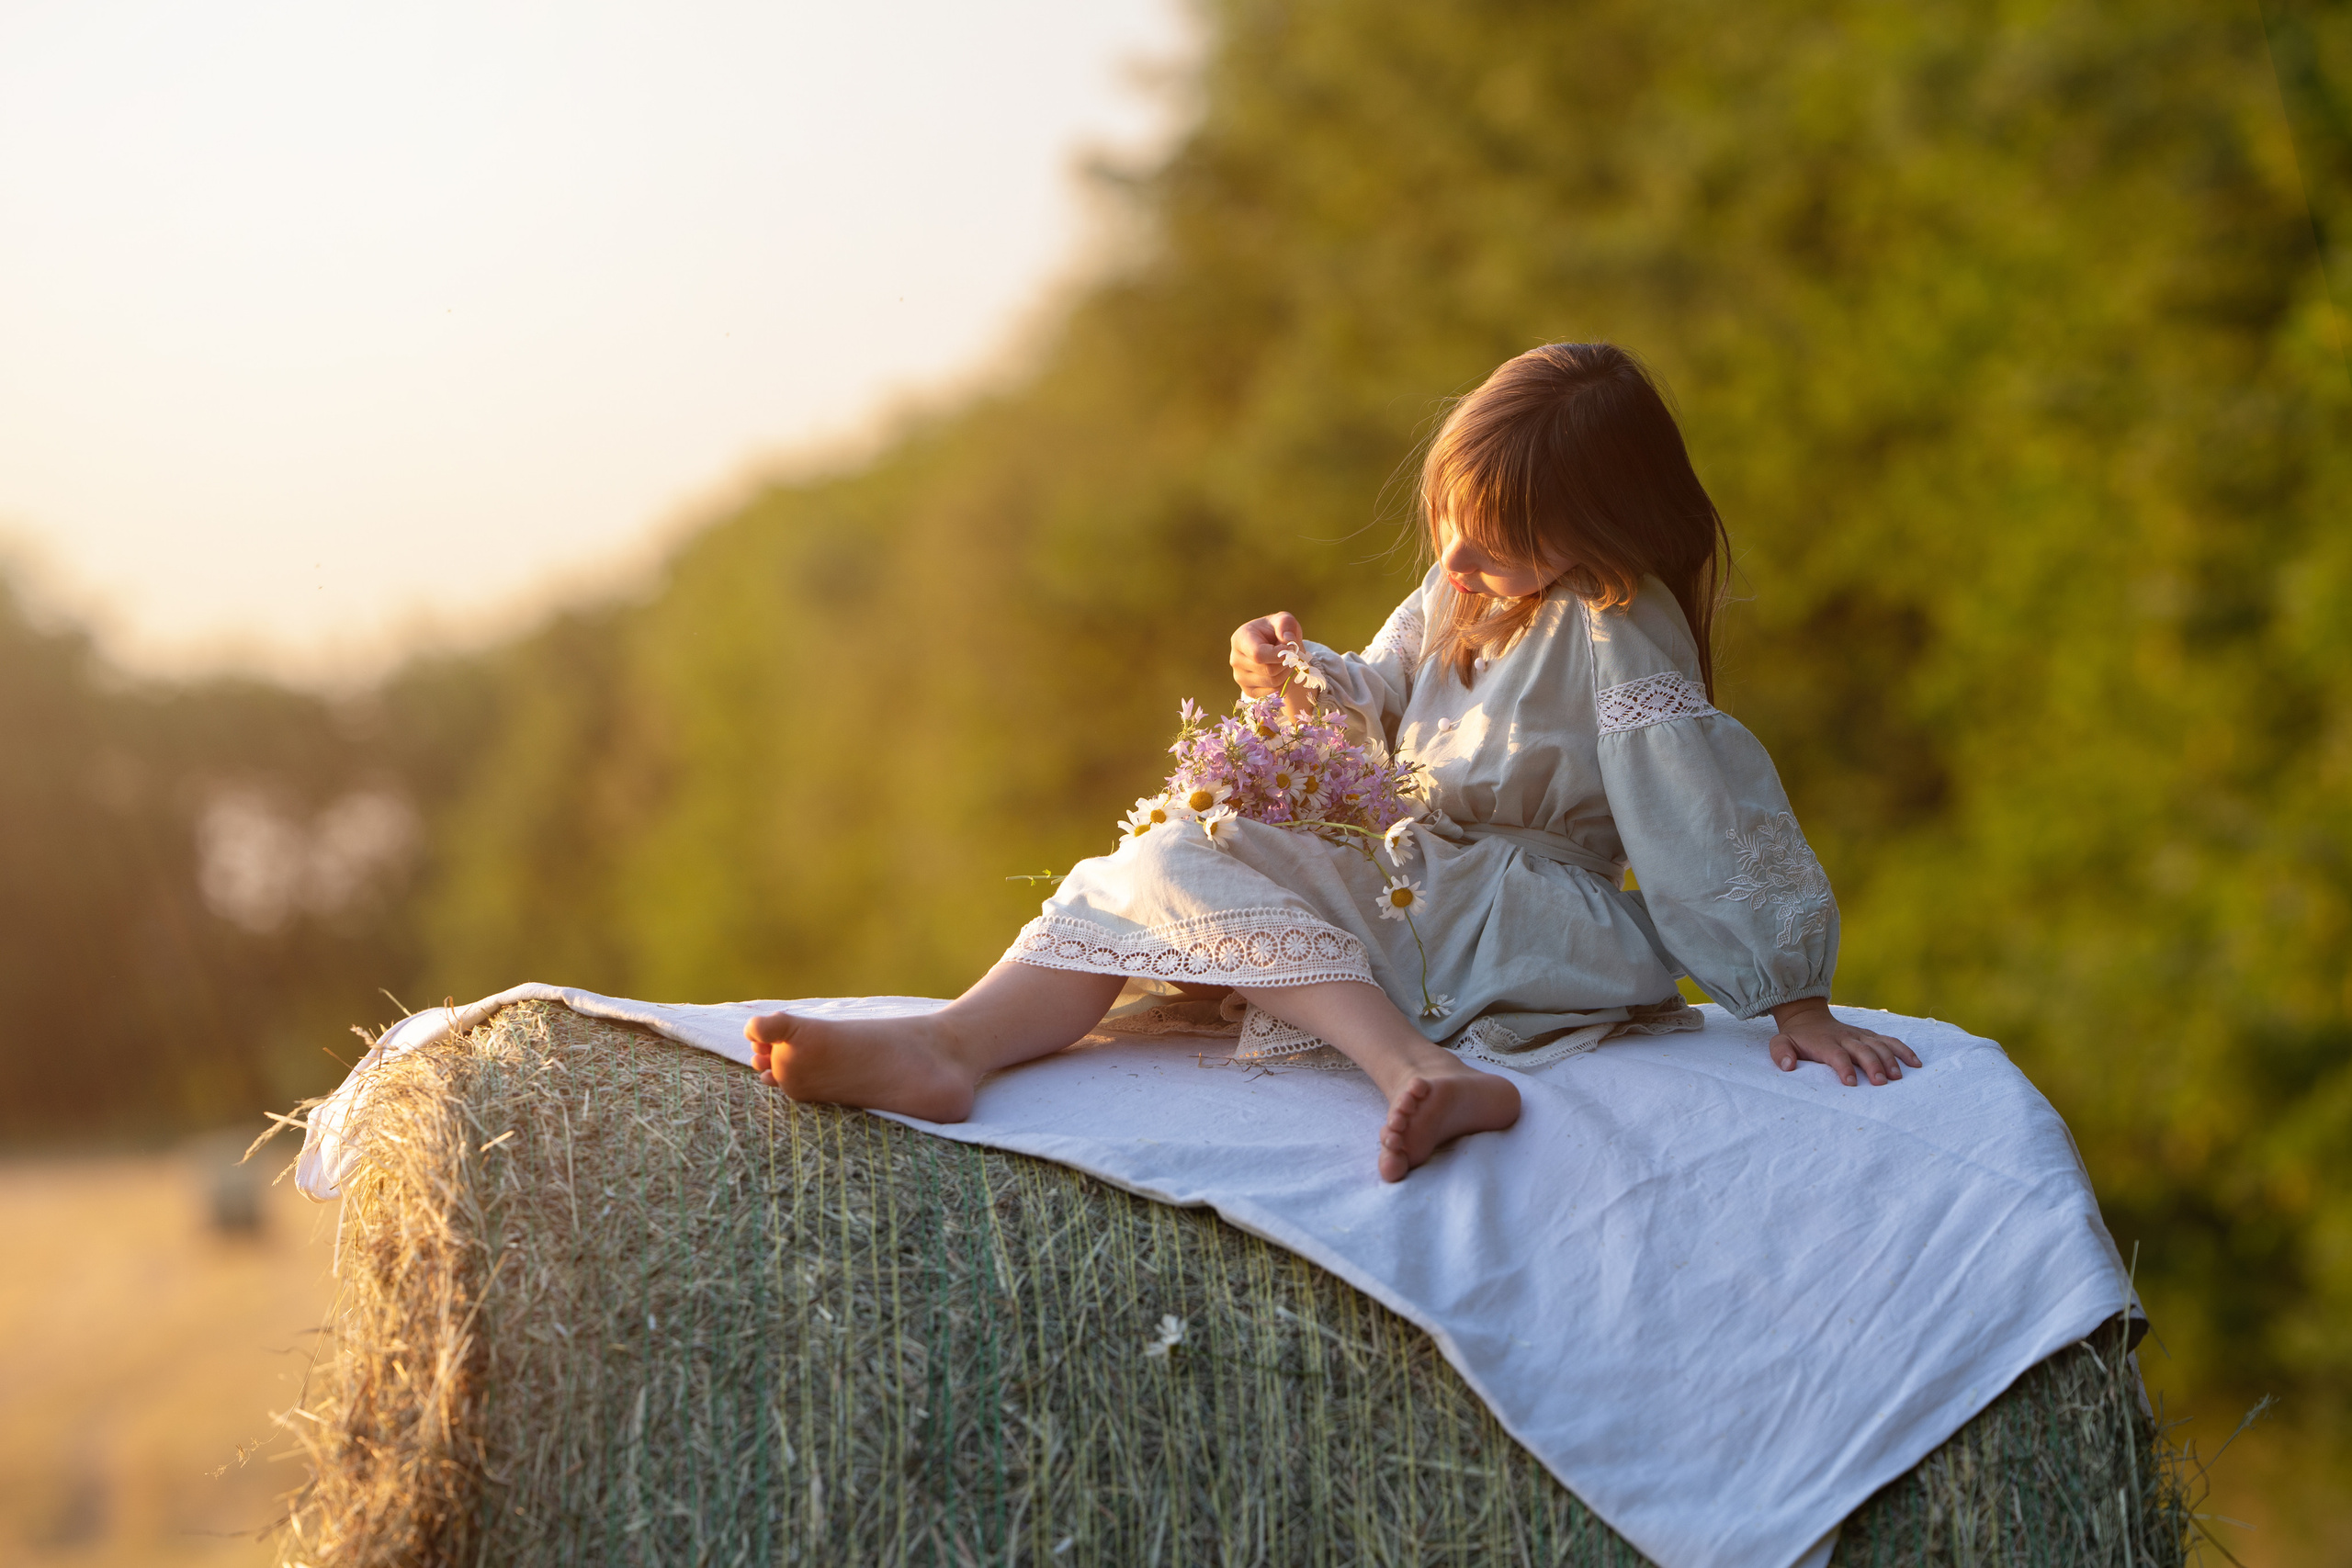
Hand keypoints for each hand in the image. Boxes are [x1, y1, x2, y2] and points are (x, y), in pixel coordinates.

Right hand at [1231, 612, 1305, 697]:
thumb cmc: (1277, 631)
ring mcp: (1240, 677)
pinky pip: (1273, 692)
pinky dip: (1284, 684)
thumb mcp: (1283, 620)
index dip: (1279, 655)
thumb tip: (1288, 640)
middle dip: (1286, 663)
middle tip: (1292, 655)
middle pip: (1268, 670)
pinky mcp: (1248, 690)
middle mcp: (1235, 660)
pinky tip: (1282, 672)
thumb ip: (1285, 624)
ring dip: (1287, 673)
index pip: (1258, 654)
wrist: (1272, 647)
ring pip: (1272, 682)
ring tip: (1287, 662)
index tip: (1291, 648)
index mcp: (1240, 639)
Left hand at [1766, 998, 1920, 1085]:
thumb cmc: (1796, 1038)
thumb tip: (1788, 1065)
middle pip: (1863, 1050)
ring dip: (1890, 1060)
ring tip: (1897, 1078)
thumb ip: (1781, 1053)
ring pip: (1879, 1045)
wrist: (1808, 1017)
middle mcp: (1845, 1038)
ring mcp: (1860, 1035)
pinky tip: (1916, 1063)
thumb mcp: (1780, 1043)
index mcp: (1825, 1043)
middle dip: (1873, 1065)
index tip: (1851, 1083)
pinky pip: (1890, 1041)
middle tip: (1881, 1083)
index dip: (1844, 1068)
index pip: (1837, 1055)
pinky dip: (1904, 1050)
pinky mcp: (1870, 1035)